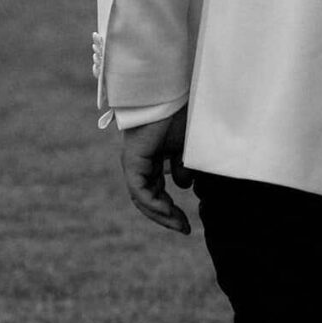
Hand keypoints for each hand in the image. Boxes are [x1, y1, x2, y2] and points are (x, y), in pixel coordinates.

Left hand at [119, 107, 193, 233]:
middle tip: (185, 229)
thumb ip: (185, 166)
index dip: (172, 210)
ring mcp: (136, 162)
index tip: (189, 224)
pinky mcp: (133, 161)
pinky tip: (168, 211)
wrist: (170, 93)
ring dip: (161, 215)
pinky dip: (153, 204)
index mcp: (154, 159)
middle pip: (150, 199)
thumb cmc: (181, 113)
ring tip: (180, 224)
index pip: (158, 192)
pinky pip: (140, 190)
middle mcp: (142, 163)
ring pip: (143, 198)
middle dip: (168, 216)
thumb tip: (185, 185)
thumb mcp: (187, 147)